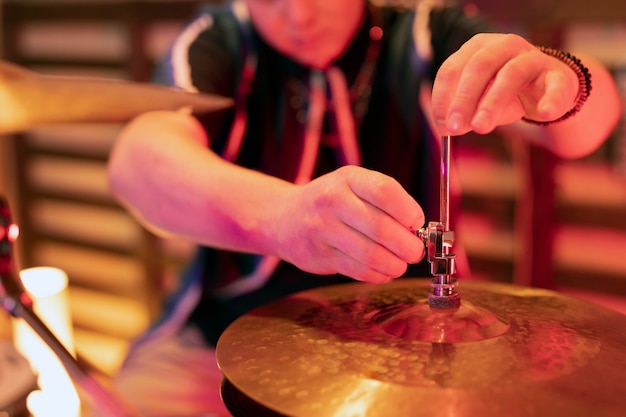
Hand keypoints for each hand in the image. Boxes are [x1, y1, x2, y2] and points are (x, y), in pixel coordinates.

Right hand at [270, 166, 425, 283]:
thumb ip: (385, 201)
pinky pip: (359, 271)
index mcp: (348, 178)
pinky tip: (384, 271)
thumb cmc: (330, 202)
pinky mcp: (320, 255)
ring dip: (396, 265)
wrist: (284, 218)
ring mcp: (323, 229)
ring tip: (401, 264)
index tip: (417, 224)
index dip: (409, 211)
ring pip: (372, 254)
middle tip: (415, 251)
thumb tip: (419, 230)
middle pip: (382, 228)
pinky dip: (379, 275)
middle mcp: (332, 201)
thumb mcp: (353, 186)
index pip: (385, 191)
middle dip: (408, 246)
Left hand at [431, 33, 579, 135]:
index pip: (453, 68)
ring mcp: (533, 58)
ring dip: (492, 103)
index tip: (441, 124)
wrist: (548, 90)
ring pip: (511, 75)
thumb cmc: (504, 92)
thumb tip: (447, 128)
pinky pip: (555, 86)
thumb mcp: (479, 101)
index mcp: (477, 48)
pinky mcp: (558, 75)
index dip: (443, 97)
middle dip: (463, 99)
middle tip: (455, 128)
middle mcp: (504, 46)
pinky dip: (550, 100)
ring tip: (481, 127)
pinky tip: (544, 113)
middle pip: (479, 67)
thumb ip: (463, 113)